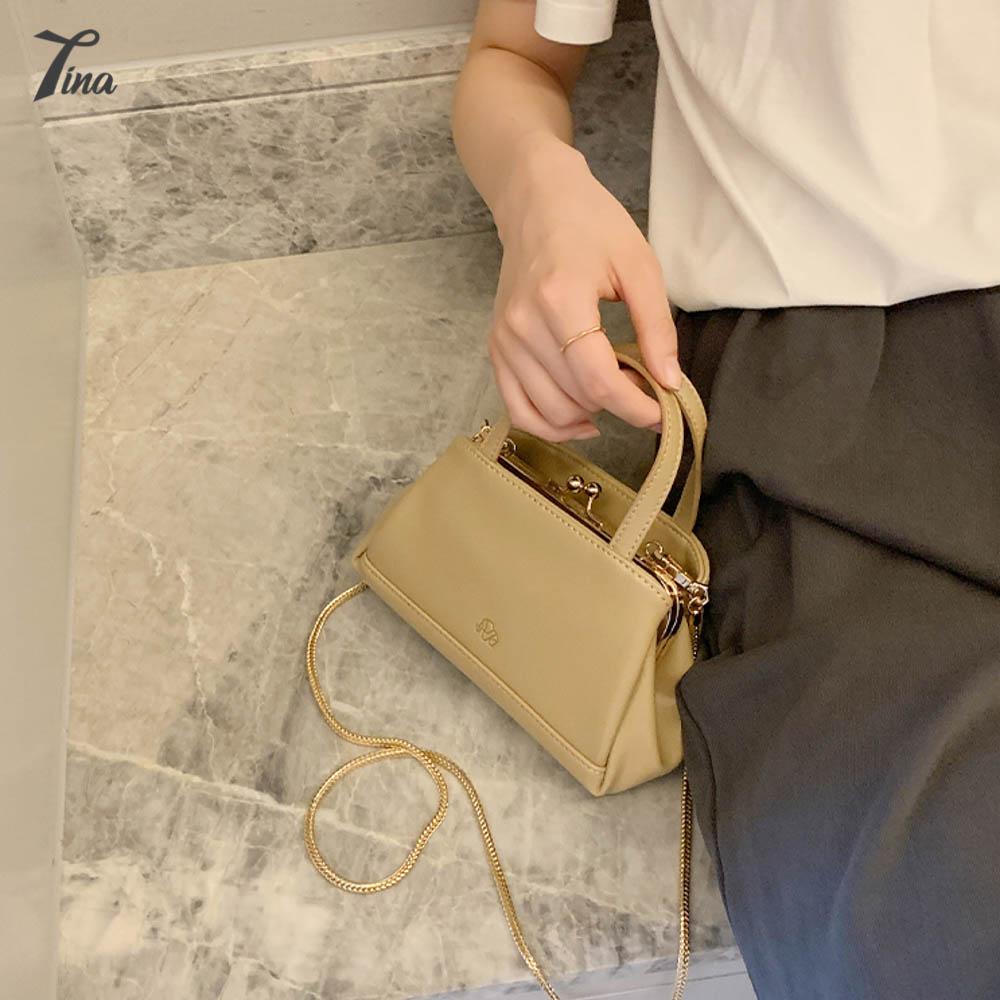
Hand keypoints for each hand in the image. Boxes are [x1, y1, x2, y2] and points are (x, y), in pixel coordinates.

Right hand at [487, 132, 681, 442]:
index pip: (598, 380)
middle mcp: (523, 325)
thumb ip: (657, 327)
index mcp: (560, 299)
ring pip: (549, 412)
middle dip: (618, 406)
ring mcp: (504, 340)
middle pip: (576, 399)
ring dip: (588, 416)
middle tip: (644, 388)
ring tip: (614, 392)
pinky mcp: (496, 349)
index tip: (663, 413)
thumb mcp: (639, 265)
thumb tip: (670, 382)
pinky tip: (581, 419)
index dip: (635, 408)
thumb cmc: (591, 224)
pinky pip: (518, 410)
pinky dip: (550, 425)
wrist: (537, 202)